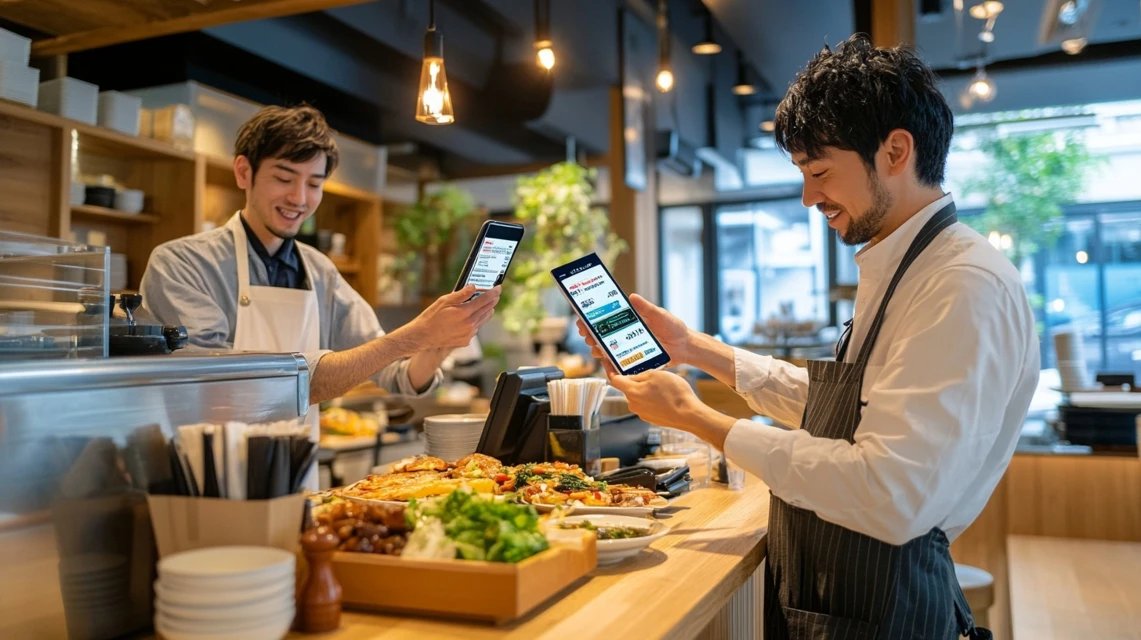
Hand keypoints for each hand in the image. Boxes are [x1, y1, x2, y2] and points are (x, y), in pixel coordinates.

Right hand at [403, 285, 500, 349]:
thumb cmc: (432, 316)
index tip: (498, 288)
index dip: (493, 293)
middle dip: (492, 301)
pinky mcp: (466, 341)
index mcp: (464, 313)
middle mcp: (469, 324)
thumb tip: (473, 287)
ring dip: (486, 312)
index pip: (484, 300)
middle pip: (486, 310)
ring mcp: (468, 334)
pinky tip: (473, 318)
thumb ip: (461, 294)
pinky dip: (476, 322)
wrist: (424, 336)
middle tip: (496, 295)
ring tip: (489, 305)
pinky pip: (475, 329)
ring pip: (482, 320)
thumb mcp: (444, 301)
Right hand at [576, 294, 690, 369]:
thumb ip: (646, 308)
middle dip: (590, 333)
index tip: (583, 317)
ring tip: (594, 346)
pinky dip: (609, 362)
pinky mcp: (634, 360)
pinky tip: (605, 360)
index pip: (607, 318)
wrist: (685, 347)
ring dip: (597, 348)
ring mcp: (629, 348)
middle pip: (602, 334)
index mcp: (630, 320)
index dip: (592, 318)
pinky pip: (619, 362)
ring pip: (607, 349)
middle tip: (586, 333)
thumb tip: (632, 297)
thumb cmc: (674, 328)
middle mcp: (626, 334)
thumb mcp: (660, 315)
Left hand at [605, 369, 703, 430]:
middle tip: (644, 370)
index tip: (606, 361)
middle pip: (627, 388)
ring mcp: (642, 413)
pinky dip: (651, 398)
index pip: (613, 379)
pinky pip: (647, 404)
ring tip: (659, 383)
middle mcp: (633, 404)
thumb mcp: (656, 374)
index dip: (609, 368)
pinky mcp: (651, 418)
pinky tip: (664, 395)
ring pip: (638, 396)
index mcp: (632, 392)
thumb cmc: (674, 393)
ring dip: (644, 389)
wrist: (689, 414)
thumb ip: (640, 374)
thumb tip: (633, 377)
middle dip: (633, 379)